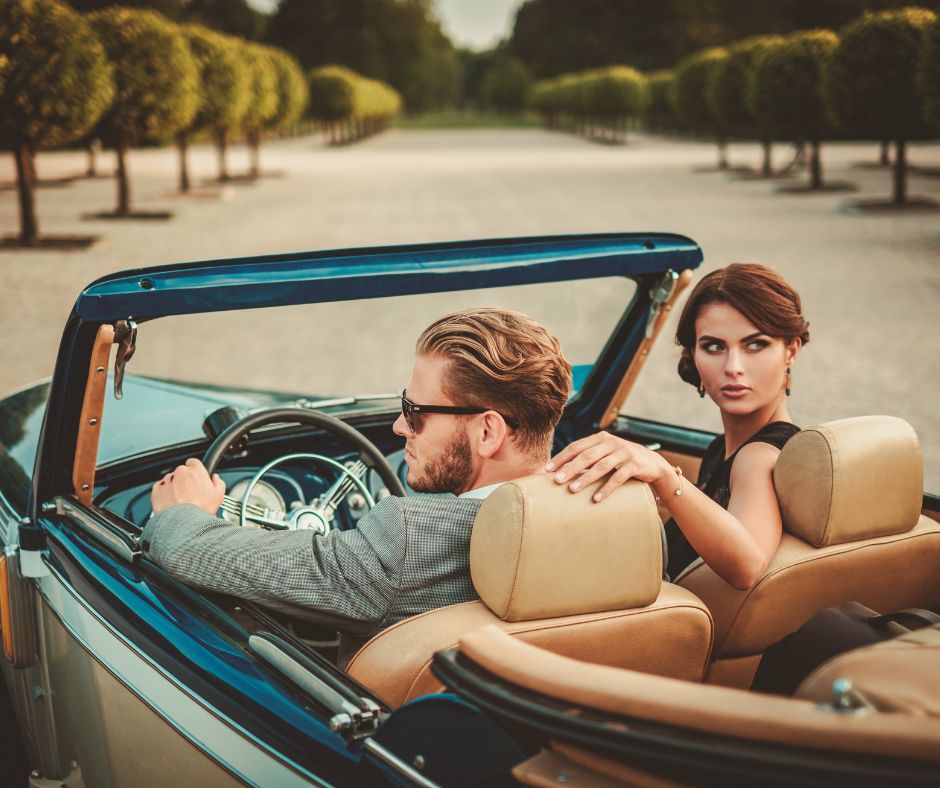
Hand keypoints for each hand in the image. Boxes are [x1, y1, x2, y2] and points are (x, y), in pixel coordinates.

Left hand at [151, 458, 225, 514]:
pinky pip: (161, 489)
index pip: (194, 462)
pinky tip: (172, 504)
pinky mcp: (156, 489)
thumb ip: (218, 483)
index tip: (196, 478)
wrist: (182, 523)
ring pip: (171, 480)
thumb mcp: (218, 496)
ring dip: (174, 487)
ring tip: (180, 502)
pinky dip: (164, 494)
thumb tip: (215, 479)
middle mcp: (180, 472)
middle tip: (190, 494)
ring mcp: (167, 480)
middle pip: (182, 472)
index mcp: (196, 470)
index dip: (196, 471)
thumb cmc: (199, 510)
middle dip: (185, 481)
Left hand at [546, 432, 667, 502]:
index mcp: (600, 438)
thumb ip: (588, 457)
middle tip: (556, 480)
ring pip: (601, 466)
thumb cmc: (621, 460)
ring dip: (585, 478)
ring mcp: (623, 453)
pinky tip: (596, 499)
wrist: (652, 463)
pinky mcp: (634, 465)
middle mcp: (611, 443)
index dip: (561, 458)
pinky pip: (618, 478)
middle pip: (586, 455)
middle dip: (570, 468)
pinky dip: (606, 489)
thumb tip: (560, 470)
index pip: (576, 446)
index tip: (547, 470)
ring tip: (572, 490)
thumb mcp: (605, 454)